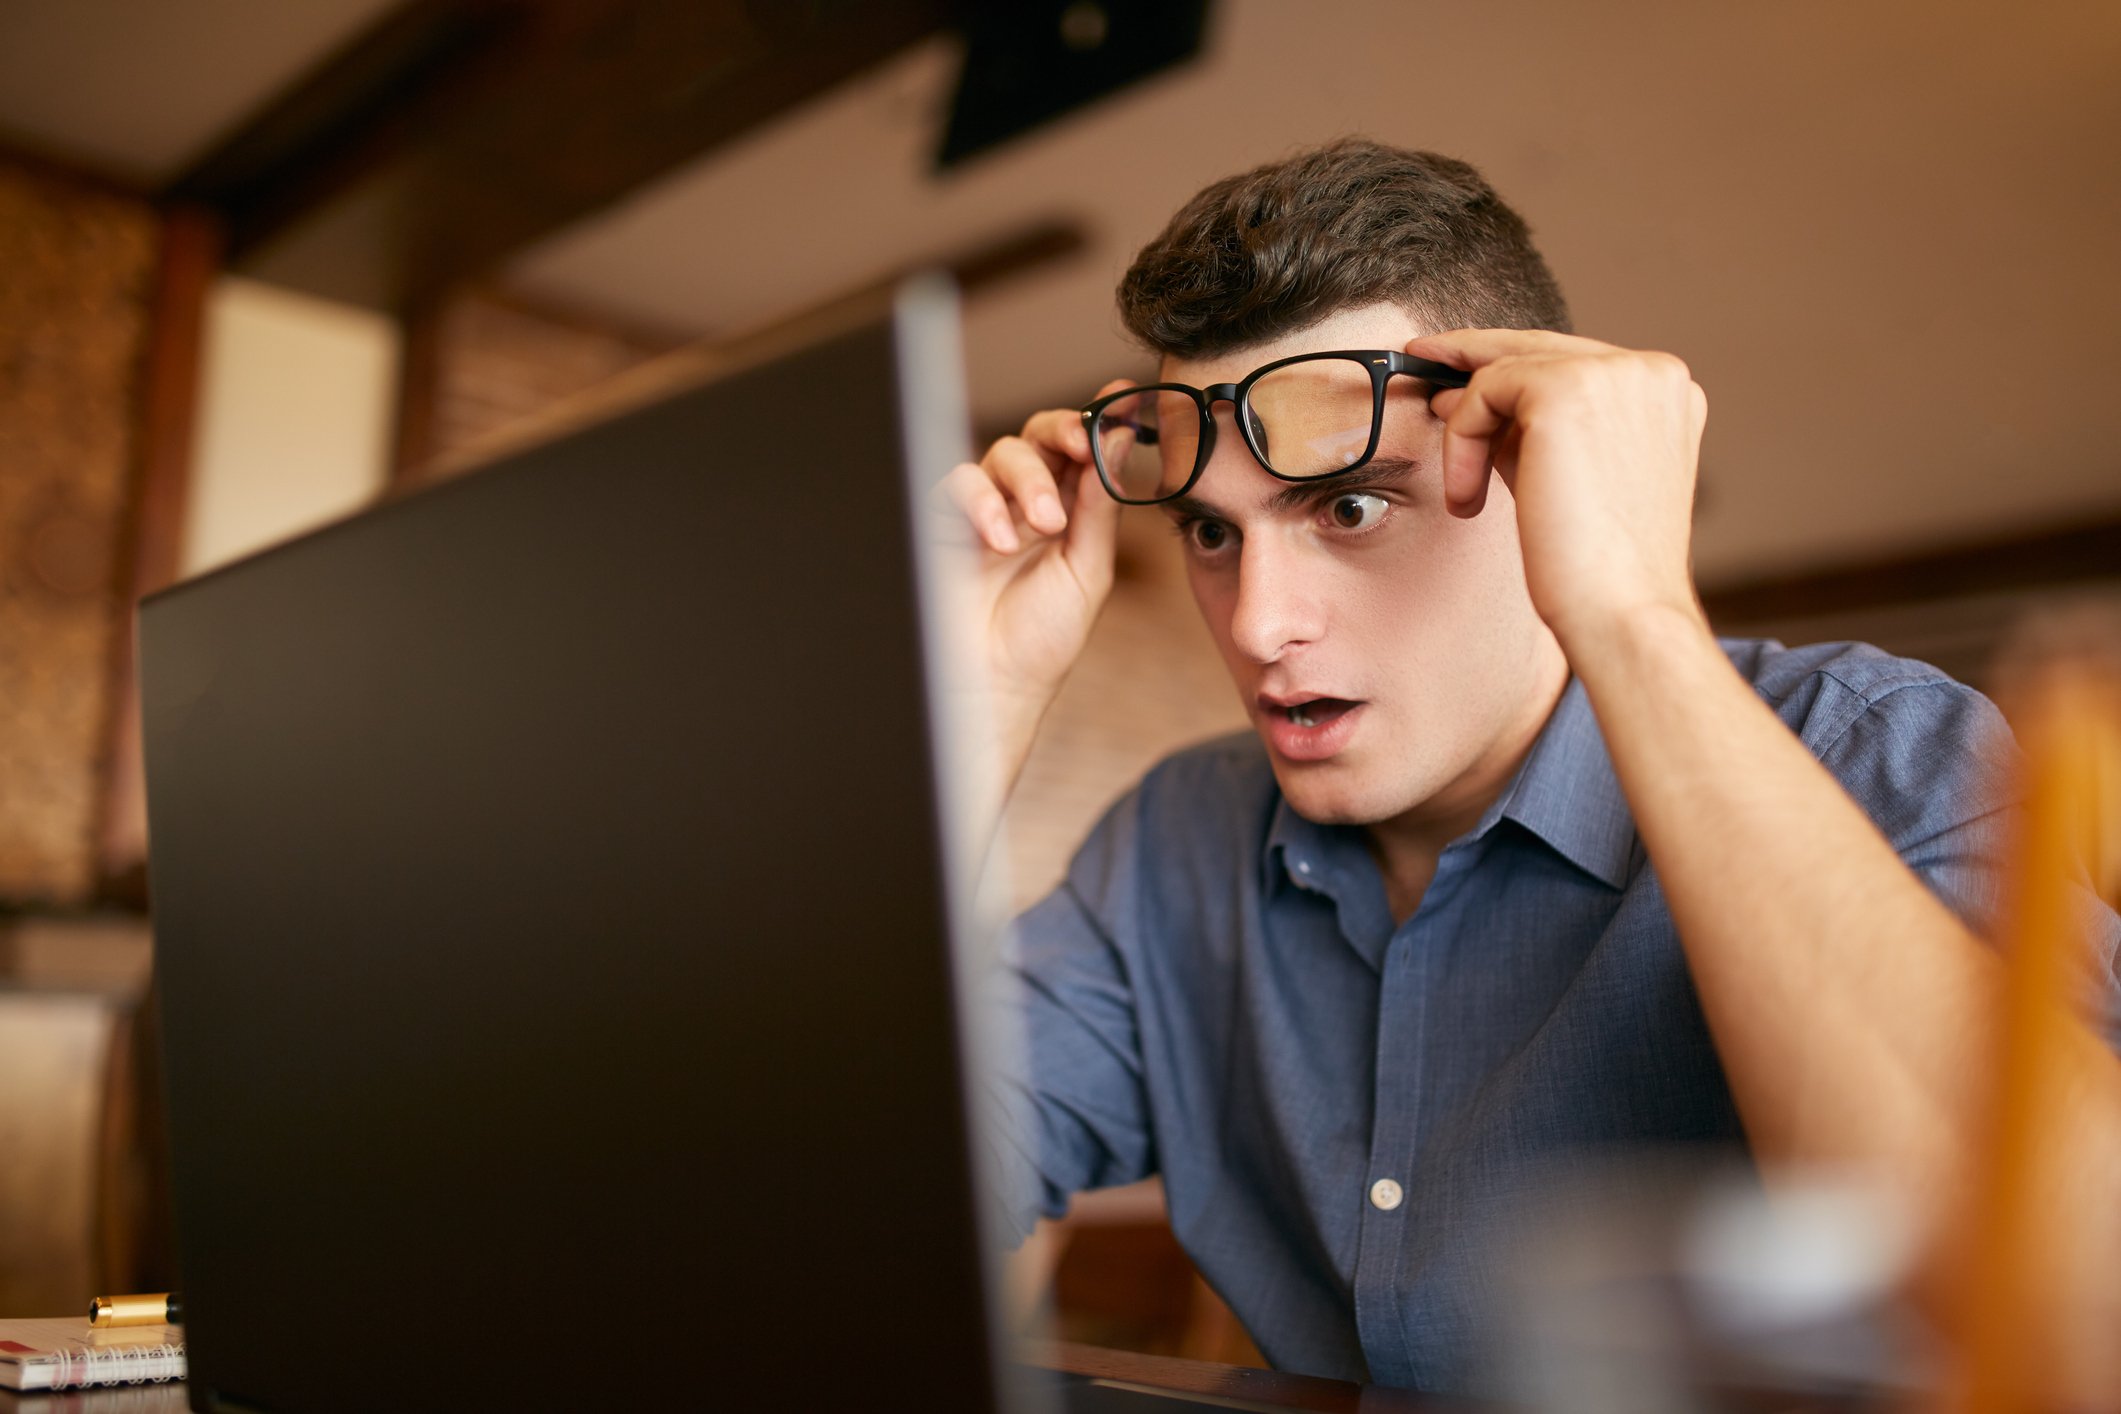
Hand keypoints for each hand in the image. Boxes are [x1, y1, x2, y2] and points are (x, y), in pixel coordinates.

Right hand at [934, 382, 1127, 789]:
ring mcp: (986, 509)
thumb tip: (1118, 437)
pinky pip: (960, 482)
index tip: (1123, 399)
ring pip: (1004, 452)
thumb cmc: (1042, 637)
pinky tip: (1001, 543)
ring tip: (1046, 526)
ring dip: (1030, 479)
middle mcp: (1027, 502)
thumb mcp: (1088, 568)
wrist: (992, 683)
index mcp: (1070, 511)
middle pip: (1042, 436)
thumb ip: (1102, 504)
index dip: (1101, 419)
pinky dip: (984, 503)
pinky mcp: (945, 520)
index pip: (1083, 449)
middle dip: (1064, 430)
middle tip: (1082, 446)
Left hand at [1406, 329, 1708, 653]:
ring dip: (1467, 430)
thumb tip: (1456, 394)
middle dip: (1473, 355)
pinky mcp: (1567, 387)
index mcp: (1663, 393)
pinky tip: (1467, 496)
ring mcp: (1615, 373)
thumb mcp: (1560, 476)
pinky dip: (1462, 440)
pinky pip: (1484, 390)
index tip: (1457, 371)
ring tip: (1465, 492)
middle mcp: (1650, 372)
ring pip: (1505, 369)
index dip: (1511, 364)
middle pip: (1541, 347)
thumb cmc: (1594, 566)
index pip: (1574, 360)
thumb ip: (1521, 430)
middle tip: (1420, 360)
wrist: (1620, 611)